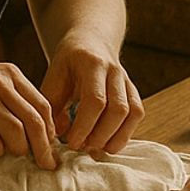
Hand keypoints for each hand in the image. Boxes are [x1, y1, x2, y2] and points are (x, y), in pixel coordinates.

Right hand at [0, 62, 57, 167]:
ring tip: (10, 153)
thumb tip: (43, 135)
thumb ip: (14, 101)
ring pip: (16, 133)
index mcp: (9, 73)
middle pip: (34, 121)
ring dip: (18, 150)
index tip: (51, 149)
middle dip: (44, 148)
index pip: (42, 105)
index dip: (51, 131)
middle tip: (47, 165)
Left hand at [40, 37, 142, 155]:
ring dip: (116, 137)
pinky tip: (110, 143)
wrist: (90, 41)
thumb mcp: (53, 77)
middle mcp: (114, 71)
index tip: (72, 143)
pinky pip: (137, 113)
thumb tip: (56, 135)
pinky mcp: (133, 90)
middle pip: (118, 109)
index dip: (85, 126)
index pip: (95, 100)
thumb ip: (52, 105)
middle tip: (84, 148)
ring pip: (132, 113)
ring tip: (97, 149)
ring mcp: (127, 80)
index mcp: (92, 64)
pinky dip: (126, 132)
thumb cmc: (69, 62)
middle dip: (101, 135)